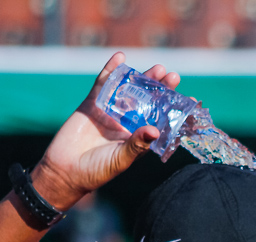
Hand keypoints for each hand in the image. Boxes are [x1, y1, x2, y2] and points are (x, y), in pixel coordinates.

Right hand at [31, 52, 180, 210]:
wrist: (65, 169)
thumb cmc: (97, 170)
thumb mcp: (120, 159)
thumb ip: (137, 145)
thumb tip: (155, 130)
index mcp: (139, 137)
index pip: (160, 120)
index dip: (173, 110)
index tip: (190, 99)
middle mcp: (128, 122)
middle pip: (148, 101)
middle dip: (161, 88)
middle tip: (172, 76)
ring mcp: (111, 111)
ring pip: (130, 90)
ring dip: (143, 78)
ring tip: (158, 69)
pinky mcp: (93, 103)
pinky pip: (104, 84)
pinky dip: (111, 70)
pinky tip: (120, 57)